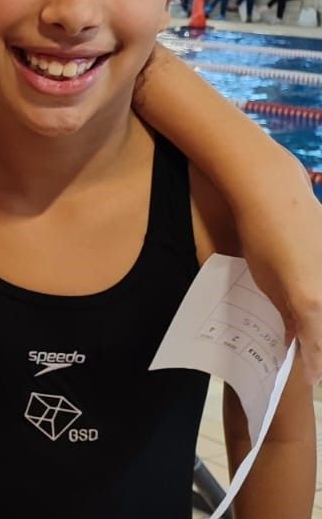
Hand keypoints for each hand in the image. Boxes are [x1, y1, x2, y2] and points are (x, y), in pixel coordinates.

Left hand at [238, 194, 321, 383]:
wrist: (275, 195)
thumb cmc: (261, 238)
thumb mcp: (265, 282)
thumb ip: (286, 311)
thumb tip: (295, 333)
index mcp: (311, 302)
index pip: (317, 346)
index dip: (314, 366)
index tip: (310, 381)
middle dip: (321, 346)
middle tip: (313, 361)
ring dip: (320, 324)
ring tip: (310, 332)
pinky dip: (319, 303)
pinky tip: (311, 307)